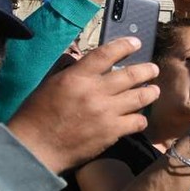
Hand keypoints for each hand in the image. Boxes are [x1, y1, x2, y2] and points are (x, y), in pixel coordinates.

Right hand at [6, 37, 160, 172]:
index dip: (124, 46)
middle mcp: (94, 91)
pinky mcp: (112, 132)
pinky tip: (139, 118)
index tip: (136, 43)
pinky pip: (137, 121)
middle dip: (147, 70)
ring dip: (151, 92)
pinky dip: (140, 119)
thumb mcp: (50, 83)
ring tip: (154, 91)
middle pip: (131, 75)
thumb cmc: (37, 115)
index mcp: (77, 77)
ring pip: (140, 97)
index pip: (106, 54)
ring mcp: (105, 112)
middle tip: (154, 69)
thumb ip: (69, 69)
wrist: (35, 148)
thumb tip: (80, 57)